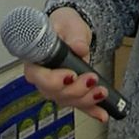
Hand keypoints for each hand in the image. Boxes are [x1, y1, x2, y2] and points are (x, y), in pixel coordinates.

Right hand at [22, 7, 109, 122]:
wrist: (71, 30)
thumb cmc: (62, 25)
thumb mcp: (68, 24)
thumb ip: (73, 35)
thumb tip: (79, 47)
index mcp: (35, 61)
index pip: (38, 76)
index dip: (54, 80)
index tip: (70, 75)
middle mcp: (43, 78)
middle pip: (55, 93)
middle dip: (76, 90)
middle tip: (92, 78)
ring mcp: (56, 87)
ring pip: (68, 100)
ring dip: (86, 100)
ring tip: (102, 92)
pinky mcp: (70, 91)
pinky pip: (79, 104)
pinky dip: (91, 110)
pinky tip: (102, 115)